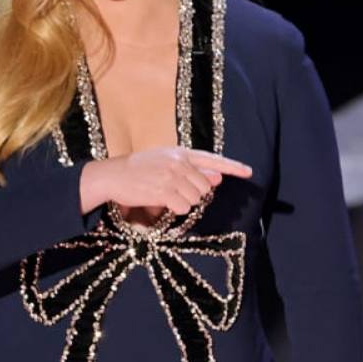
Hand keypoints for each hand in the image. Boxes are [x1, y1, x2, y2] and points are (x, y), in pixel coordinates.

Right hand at [80, 148, 250, 214]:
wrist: (113, 175)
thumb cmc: (141, 169)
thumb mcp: (167, 162)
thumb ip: (193, 170)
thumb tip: (218, 179)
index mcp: (181, 152)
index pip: (212, 159)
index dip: (232, 167)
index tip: (248, 172)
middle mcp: (179, 162)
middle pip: (205, 187)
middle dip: (195, 193)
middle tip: (175, 190)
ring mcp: (172, 176)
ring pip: (196, 199)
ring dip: (183, 202)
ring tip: (165, 194)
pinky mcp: (164, 191)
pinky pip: (183, 208)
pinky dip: (174, 209)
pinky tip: (161, 202)